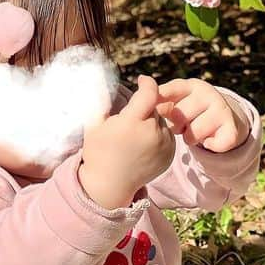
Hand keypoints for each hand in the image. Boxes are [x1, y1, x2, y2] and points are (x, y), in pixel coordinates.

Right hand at [79, 75, 175, 208]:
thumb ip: (103, 100)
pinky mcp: (170, 155)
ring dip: (151, 122)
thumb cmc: (98, 152)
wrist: (110, 185)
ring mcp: (164, 146)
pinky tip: (143, 146)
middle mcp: (152, 133)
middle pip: (154, 108)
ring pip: (161, 121)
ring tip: (135, 137)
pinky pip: (167, 135)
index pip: (149, 93)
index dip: (146, 84)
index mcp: (132, 123)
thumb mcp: (94, 125)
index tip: (141, 80)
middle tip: (128, 122)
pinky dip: (158, 135)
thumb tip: (104, 80)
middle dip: (143, 109)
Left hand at [156, 79, 248, 152]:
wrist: (223, 118)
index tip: (155, 113)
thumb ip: (158, 96)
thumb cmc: (190, 109)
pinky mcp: (232, 128)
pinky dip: (209, 146)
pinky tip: (208, 140)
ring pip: (195, 132)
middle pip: (180, 115)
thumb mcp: (176, 100)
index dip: (159, 105)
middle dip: (176, 125)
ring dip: (190, 138)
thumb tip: (141, 80)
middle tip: (180, 126)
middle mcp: (208, 93)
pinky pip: (215, 144)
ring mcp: (222, 109)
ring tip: (192, 132)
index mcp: (191, 85)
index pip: (170, 91)